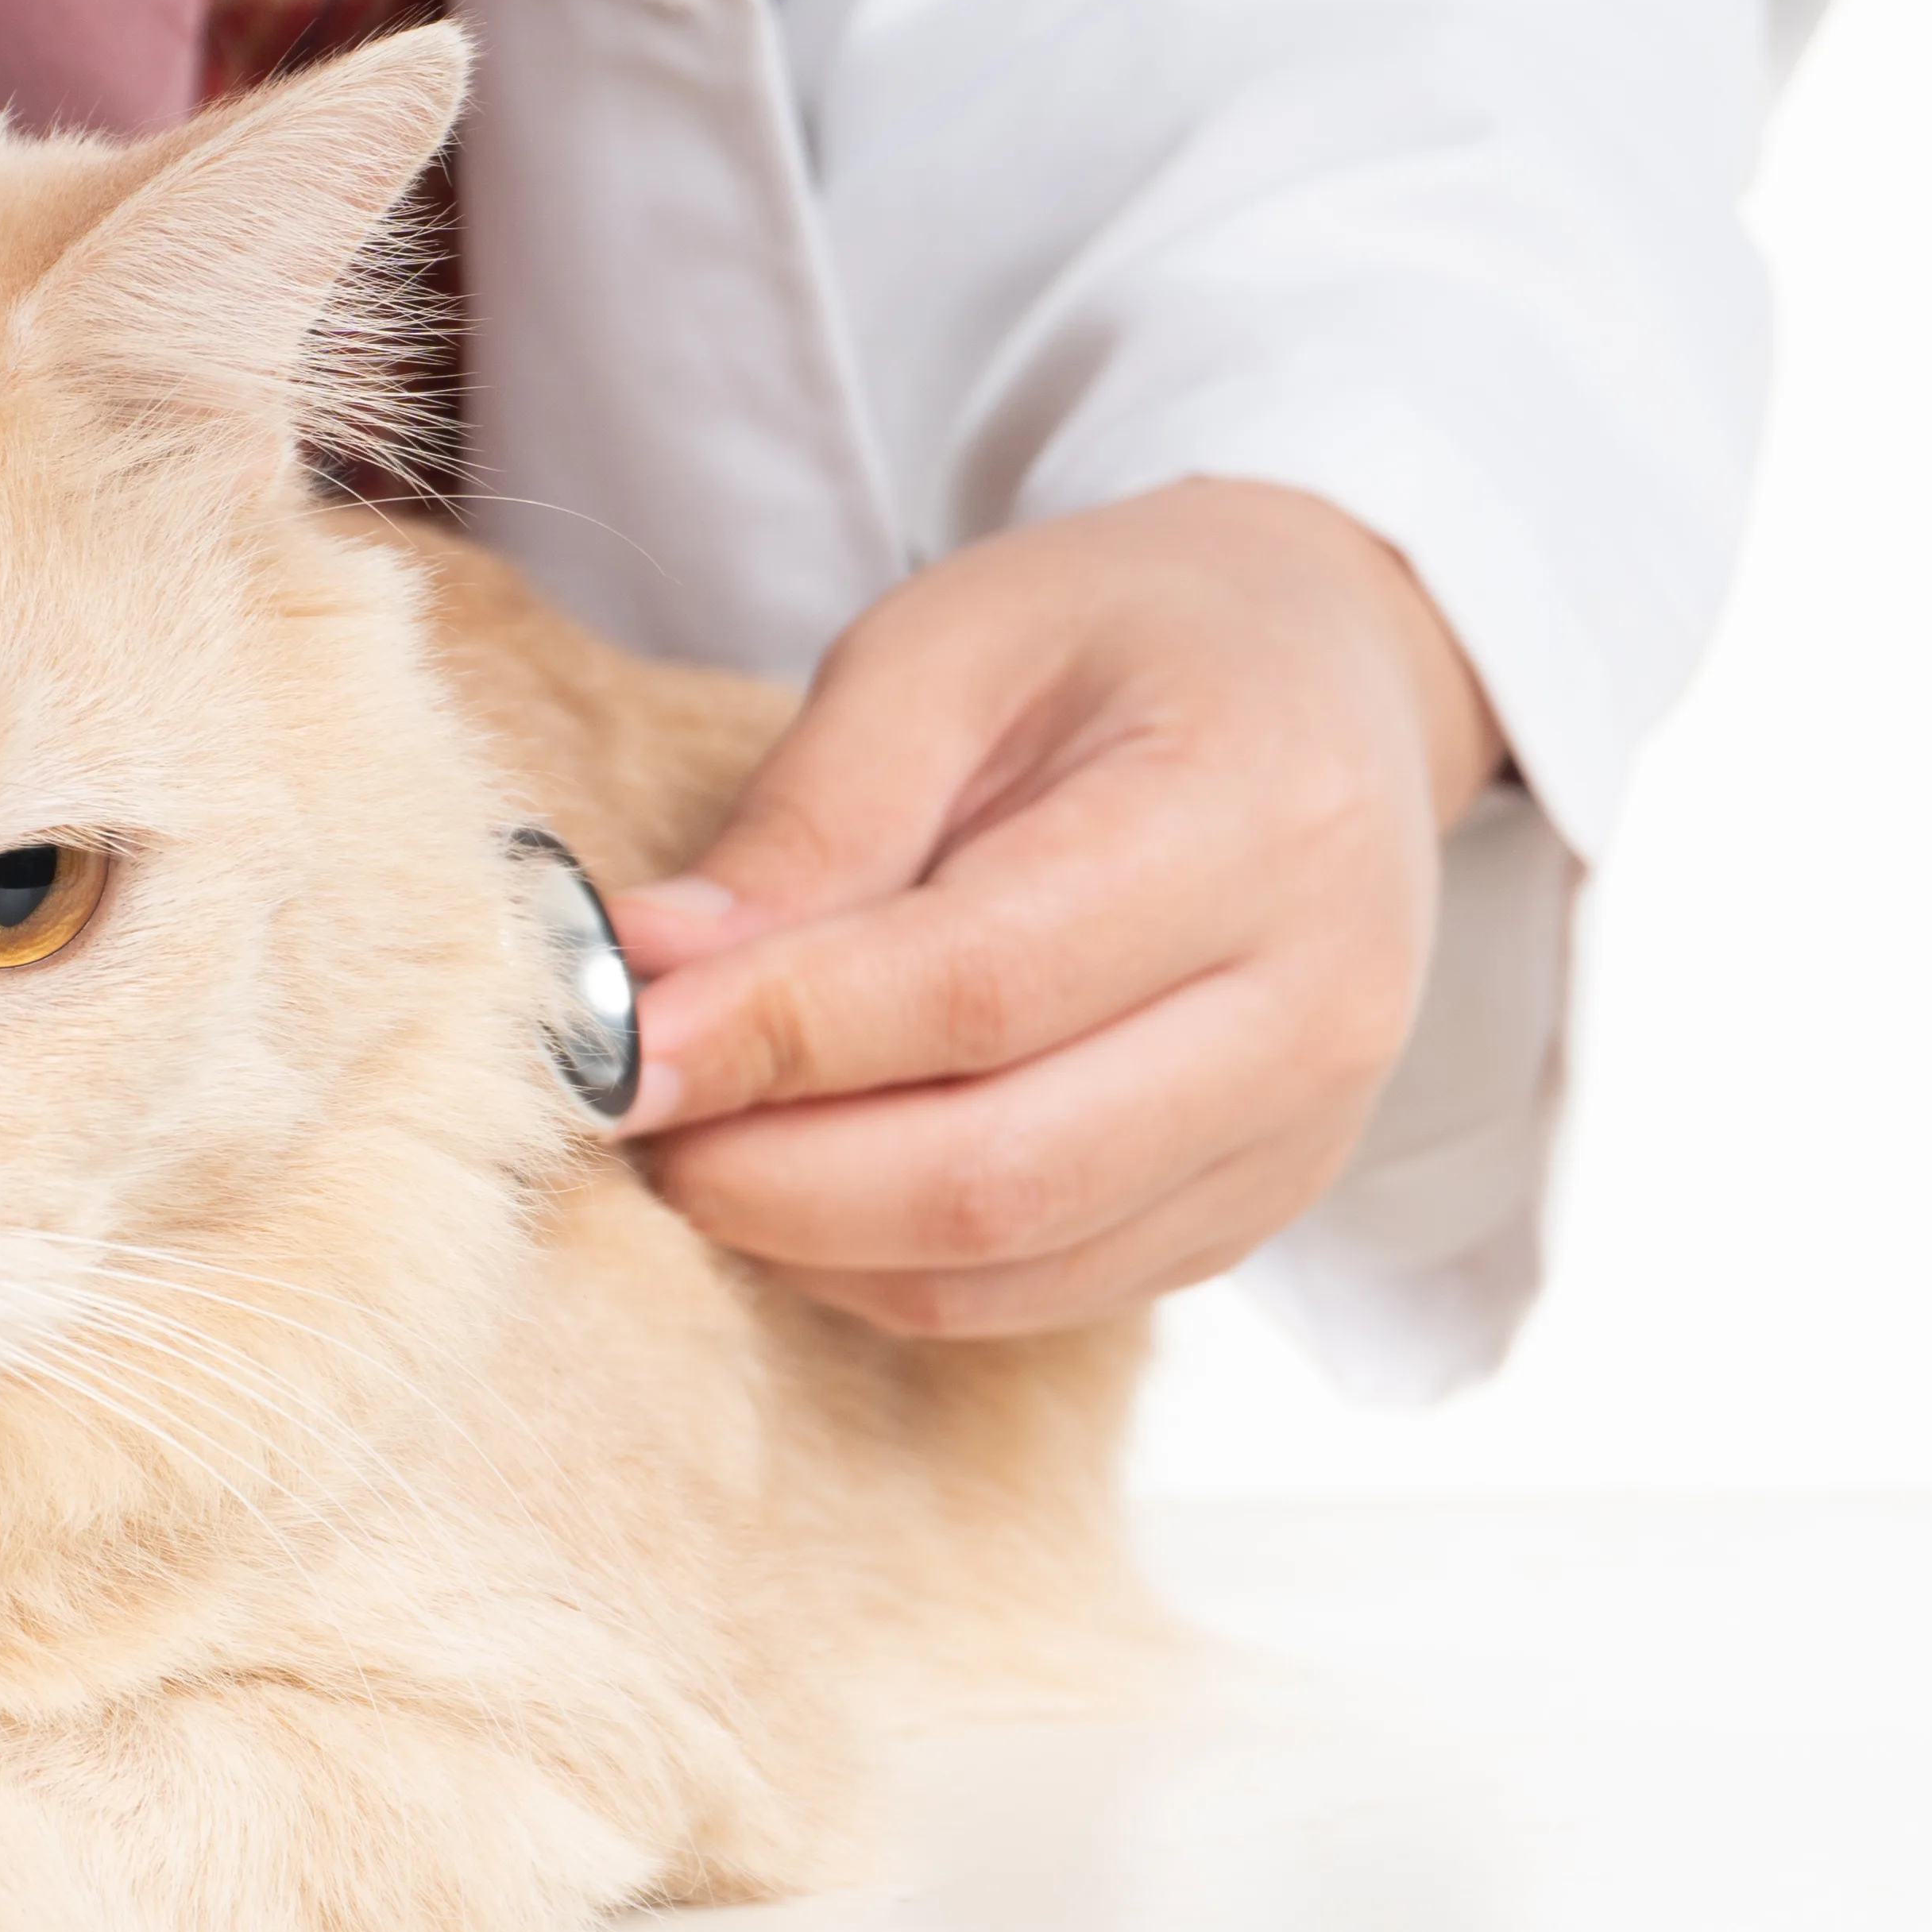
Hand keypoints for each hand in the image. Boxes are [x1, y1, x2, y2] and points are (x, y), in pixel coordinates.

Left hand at [605, 480, 1502, 1340]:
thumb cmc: (1120, 639)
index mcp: (1253, 823)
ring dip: (806, 1235)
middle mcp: (1314, 1009)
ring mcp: (1296, 1135)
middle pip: (998, 1170)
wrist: (1322, 679)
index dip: (772, 1039)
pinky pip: (1037, 1292)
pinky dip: (882, 1264)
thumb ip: (807, 823)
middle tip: (623, 1111)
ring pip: (1007, 1261)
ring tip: (693, 1134)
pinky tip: (797, 1177)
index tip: (609, 1049)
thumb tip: (644, 972)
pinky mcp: (1252, 1212)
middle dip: (767, 1171)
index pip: (978, 988)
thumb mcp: (944, 654)